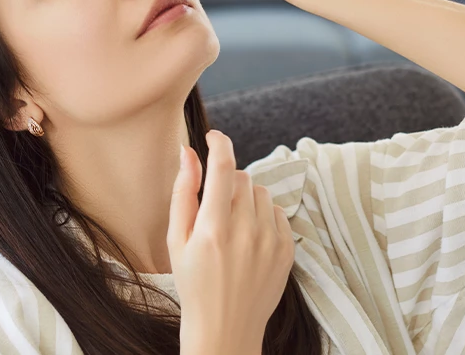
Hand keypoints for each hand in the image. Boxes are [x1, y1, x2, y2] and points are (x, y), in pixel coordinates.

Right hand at [168, 130, 295, 352]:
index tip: (214, 137)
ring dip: (246, 198)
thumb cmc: (194, 283)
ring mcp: (270, 241)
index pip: (224, 167)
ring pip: (261, 192)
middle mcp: (245, 232)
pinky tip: (249, 237)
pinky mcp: (287, 250)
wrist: (225, 327)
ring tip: (232, 225)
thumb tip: (188, 152)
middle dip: (228, 181)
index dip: (219, 143)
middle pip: (242, 177)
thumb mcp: (177, 240)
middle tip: (215, 207)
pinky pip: (277, 212)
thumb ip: (183, 193)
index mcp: (213, 229)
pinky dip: (264, 216)